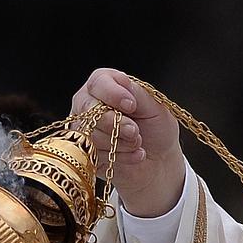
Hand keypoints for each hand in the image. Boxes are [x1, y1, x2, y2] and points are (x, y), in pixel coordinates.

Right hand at [71, 68, 185, 216]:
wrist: (159, 160)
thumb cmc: (157, 129)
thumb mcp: (155, 108)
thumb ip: (137, 93)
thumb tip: (122, 84)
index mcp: (107, 86)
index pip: (98, 82)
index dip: (113, 93)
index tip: (131, 105)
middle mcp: (89, 104)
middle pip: (88, 108)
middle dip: (116, 122)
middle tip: (135, 131)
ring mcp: (84, 128)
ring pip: (91, 134)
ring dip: (121, 142)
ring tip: (138, 143)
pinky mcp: (85, 152)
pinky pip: (95, 154)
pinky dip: (121, 156)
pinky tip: (135, 154)